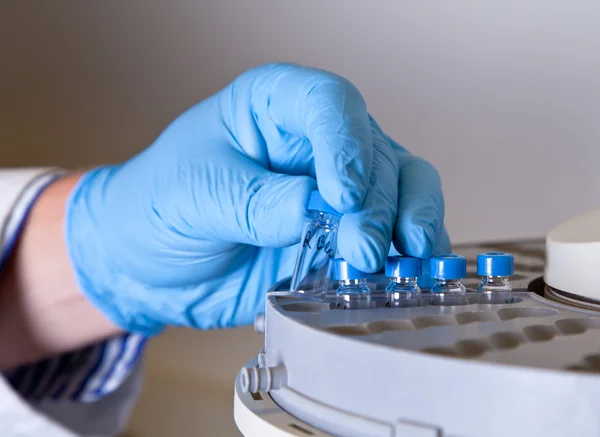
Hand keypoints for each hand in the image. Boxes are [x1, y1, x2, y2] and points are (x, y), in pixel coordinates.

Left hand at [65, 63, 449, 334]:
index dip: (346, 145)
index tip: (339, 197)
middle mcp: (315, 141)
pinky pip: (395, 234)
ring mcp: (336, 189)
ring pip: (403, 186)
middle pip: (375, 153)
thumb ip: (258, 202)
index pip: (329, 103)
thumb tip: (319, 210)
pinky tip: (409, 273)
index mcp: (274, 107)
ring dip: (409, 223)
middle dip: (376, 204)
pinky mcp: (344, 234)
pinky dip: (409, 255)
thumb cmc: (159, 207)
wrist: (152, 266)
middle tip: (361, 248)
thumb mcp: (196, 196)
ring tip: (399, 262)